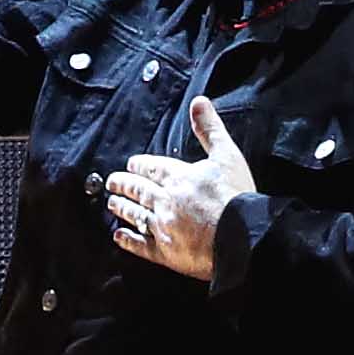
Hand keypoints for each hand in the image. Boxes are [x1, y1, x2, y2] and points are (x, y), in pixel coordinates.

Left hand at [105, 96, 253, 281]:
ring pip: (136, 215)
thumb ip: (210, 129)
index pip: (152, 168)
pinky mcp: (166, 253)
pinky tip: (119, 236)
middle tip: (113, 182)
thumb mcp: (227, 155)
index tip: (130, 165)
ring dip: (122, 208)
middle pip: (139, 190)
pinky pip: (142, 245)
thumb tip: (198, 101)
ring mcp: (163, 227)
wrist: (241, 237)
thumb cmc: (236, 196)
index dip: (140, 165)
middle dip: (124, 184)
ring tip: (112, 203)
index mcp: (178, 177)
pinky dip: (129, 240)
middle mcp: (165, 201)